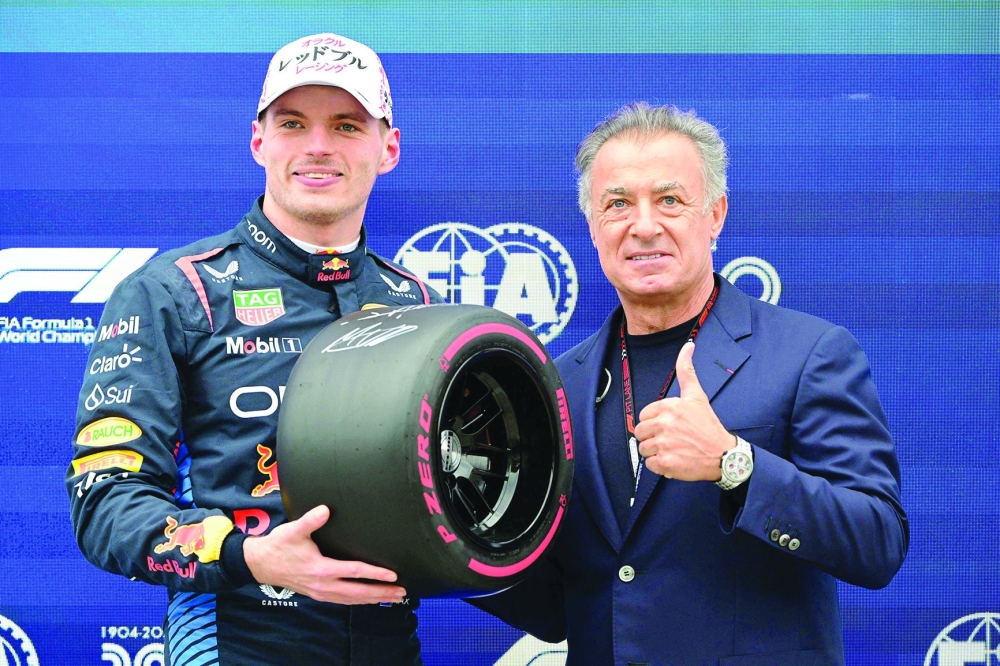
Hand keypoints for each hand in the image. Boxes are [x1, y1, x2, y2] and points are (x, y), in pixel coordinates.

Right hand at [243, 504, 405, 604]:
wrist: (260, 564)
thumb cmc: (279, 545)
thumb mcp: (293, 530)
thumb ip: (310, 520)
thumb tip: (326, 509)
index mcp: (321, 569)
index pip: (354, 572)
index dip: (375, 574)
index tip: (392, 575)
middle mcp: (323, 585)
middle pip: (358, 592)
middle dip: (381, 593)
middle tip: (401, 592)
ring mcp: (321, 592)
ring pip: (352, 599)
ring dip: (373, 599)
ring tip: (393, 598)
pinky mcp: (319, 594)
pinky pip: (344, 601)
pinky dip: (359, 601)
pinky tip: (370, 599)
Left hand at [634, 341, 733, 480]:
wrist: (723, 455)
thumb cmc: (708, 426)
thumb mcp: (697, 395)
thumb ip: (686, 371)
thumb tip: (688, 345)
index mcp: (668, 407)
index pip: (644, 416)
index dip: (655, 422)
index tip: (669, 426)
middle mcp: (664, 424)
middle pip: (641, 433)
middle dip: (652, 438)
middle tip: (671, 440)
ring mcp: (664, 445)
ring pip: (644, 449)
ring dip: (656, 452)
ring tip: (673, 450)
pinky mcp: (665, 463)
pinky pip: (650, 465)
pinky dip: (660, 466)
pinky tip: (674, 460)